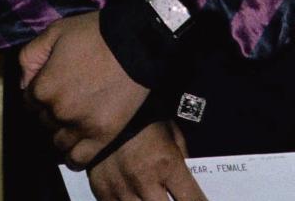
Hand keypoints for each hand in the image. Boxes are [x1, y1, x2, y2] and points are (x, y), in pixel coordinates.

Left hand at [18, 11, 149, 167]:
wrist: (136, 42)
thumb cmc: (95, 34)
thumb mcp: (56, 31)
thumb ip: (30, 55)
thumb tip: (24, 82)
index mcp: (45, 87)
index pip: (28, 100)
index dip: (40, 90)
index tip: (54, 82)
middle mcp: (59, 111)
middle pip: (43, 121)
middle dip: (52, 109)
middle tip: (70, 94)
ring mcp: (81, 127)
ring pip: (58, 141)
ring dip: (63, 130)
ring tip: (76, 115)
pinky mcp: (102, 137)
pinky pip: (77, 160)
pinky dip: (73, 155)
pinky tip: (79, 141)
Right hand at [88, 121, 208, 200]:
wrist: (103, 104)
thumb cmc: (142, 115)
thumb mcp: (171, 131)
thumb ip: (182, 158)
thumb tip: (190, 180)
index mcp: (166, 163)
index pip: (192, 200)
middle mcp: (145, 180)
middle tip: (171, 196)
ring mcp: (122, 189)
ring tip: (153, 194)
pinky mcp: (102, 191)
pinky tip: (133, 194)